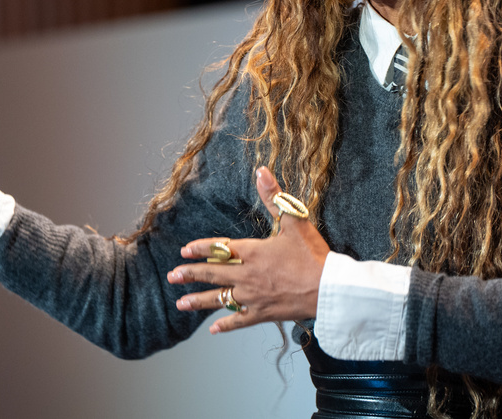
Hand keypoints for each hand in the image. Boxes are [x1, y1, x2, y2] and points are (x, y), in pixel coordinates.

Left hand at [166, 167, 330, 333]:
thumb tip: (261, 171)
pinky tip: (214, 330)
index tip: (185, 251)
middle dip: (190, 274)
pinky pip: (239, 320)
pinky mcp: (263, 313)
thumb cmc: (312, 255)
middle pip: (213, 274)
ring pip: (220, 299)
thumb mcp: (294, 221)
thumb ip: (274, 197)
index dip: (200, 249)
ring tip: (181, 303)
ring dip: (198, 301)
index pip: (219, 249)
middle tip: (172, 276)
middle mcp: (247, 275)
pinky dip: (226, 325)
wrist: (329, 289)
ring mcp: (253, 296)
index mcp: (253, 252)